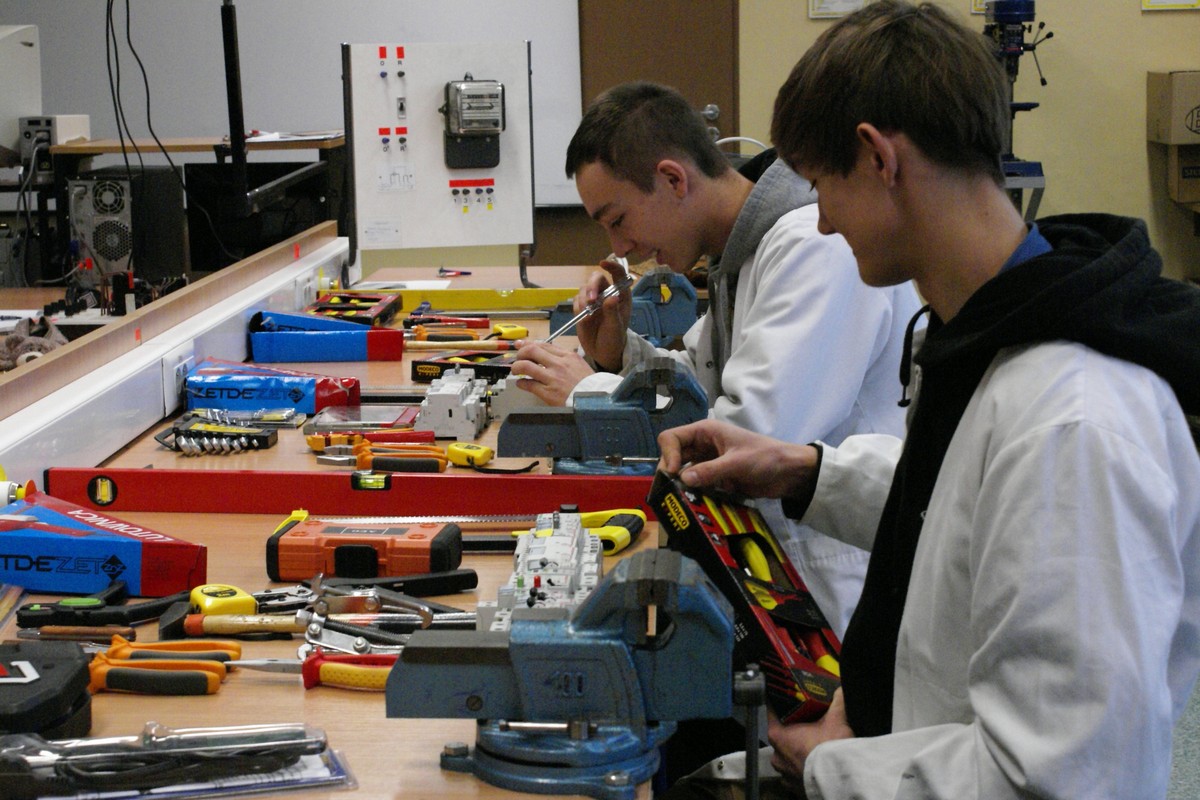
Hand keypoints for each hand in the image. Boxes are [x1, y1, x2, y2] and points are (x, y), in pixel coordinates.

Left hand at [509, 341, 596, 405]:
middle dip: (521, 353)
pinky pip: (529, 384)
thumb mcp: (579, 365)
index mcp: (568, 356)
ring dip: (517, 367)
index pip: (543, 345)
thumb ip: (565, 358)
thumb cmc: (588, 385)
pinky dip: (521, 383)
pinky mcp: (548, 393)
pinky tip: (521, 384)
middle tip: (518, 358)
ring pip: (526, 366)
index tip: (520, 345)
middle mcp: (559, 364)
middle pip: (532, 351)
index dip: (528, 344)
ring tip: (516, 371)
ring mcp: (553, 378)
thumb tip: (548, 355)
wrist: (595, 401)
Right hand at [573, 259, 631, 370]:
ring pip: (584, 289)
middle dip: (591, 287)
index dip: (611, 266)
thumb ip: (612, 312)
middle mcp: (607, 294)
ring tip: (588, 315)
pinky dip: (578, 308)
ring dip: (584, 300)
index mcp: (621, 295)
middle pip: (595, 278)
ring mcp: (594, 300)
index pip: (618, 274)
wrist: (603, 352)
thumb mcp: (615, 327)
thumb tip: (611, 298)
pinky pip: (576, 300)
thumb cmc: (614, 338)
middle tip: (591, 301)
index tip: (602, 263)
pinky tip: (584, 319)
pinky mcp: (582, 307)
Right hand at [657, 419, 820, 499]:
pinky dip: (692, 494)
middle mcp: (702, 446)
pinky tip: (693, 504)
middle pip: (673, 457)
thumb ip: (710, 470)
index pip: (671, 438)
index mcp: (705, 432)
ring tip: (680, 501)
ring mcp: (708, 463)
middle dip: (670, 473)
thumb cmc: (766, 458)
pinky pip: (696, 486)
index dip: (668, 455)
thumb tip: (683, 479)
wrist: (790, 473)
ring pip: (683, 473)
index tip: (675, 474)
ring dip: (680, 486)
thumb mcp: (738, 463)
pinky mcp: (715, 479)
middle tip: (672, 492)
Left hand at [767, 689, 853, 789]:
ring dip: (799, 750)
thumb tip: (840, 689)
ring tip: (815, 745)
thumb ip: (837, 701)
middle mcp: (776, 755)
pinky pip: (796, 773)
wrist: (840, 782)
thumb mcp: (837, 720)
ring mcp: (784, 774)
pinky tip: (816, 763)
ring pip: (788, 755)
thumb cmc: (831, 751)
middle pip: (781, 734)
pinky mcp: (794, 788)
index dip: (781, 703)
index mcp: (778, 735)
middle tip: (809, 721)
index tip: (787, 697)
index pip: (772, 711)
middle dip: (794, 728)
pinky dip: (804, 767)